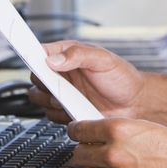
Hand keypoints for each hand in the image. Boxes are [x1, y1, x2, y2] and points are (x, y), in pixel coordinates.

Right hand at [28, 41, 146, 123]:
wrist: (135, 103)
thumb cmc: (123, 77)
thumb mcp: (103, 59)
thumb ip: (78, 55)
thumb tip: (53, 59)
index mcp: (68, 55)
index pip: (40, 53)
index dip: (32, 56)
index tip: (30, 60)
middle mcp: (63, 73)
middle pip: (35, 78)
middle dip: (43, 85)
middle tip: (57, 88)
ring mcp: (64, 93)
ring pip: (39, 98)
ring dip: (49, 101)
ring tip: (66, 100)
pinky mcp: (66, 111)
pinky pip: (51, 114)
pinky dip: (59, 115)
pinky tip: (74, 110)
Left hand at [68, 118, 166, 167]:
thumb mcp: (144, 126)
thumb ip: (117, 130)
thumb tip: (97, 133)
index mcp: (119, 131)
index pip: (79, 130)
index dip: (77, 131)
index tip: (77, 132)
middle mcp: (114, 155)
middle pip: (78, 154)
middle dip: (85, 151)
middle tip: (93, 150)